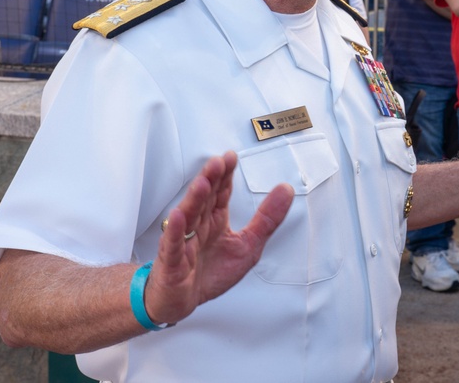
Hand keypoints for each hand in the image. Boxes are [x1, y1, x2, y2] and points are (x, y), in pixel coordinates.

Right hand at [140, 151, 293, 326]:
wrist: (182, 301)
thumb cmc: (210, 273)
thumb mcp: (249, 245)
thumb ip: (267, 219)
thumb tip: (286, 189)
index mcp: (215, 220)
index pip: (220, 193)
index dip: (225, 175)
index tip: (230, 157)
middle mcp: (198, 227)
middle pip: (204, 199)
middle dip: (210, 180)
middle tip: (218, 162)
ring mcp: (183, 243)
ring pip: (188, 217)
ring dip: (194, 199)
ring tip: (202, 183)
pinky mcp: (172, 263)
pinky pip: (172, 245)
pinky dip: (173, 231)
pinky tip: (177, 217)